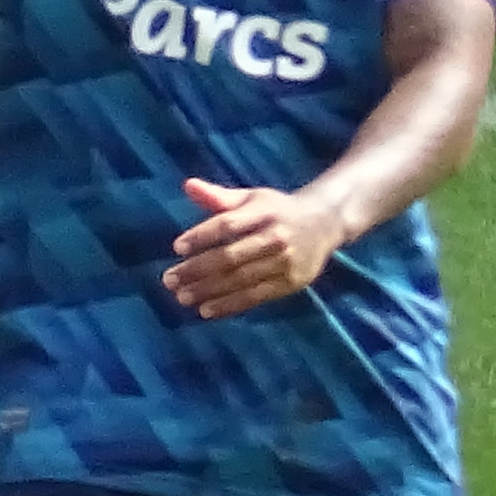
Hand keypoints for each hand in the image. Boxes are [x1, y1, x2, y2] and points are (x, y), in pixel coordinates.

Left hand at [165, 178, 347, 319]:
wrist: (326, 223)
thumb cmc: (278, 210)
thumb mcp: (253, 198)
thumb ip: (219, 197)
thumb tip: (187, 185)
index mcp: (264, 211)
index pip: (227, 224)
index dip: (201, 236)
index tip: (177, 247)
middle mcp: (275, 236)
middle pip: (230, 256)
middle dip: (197, 269)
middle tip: (169, 280)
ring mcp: (284, 262)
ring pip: (240, 279)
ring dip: (208, 290)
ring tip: (182, 297)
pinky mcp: (290, 283)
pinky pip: (254, 297)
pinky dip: (229, 305)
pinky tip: (206, 310)